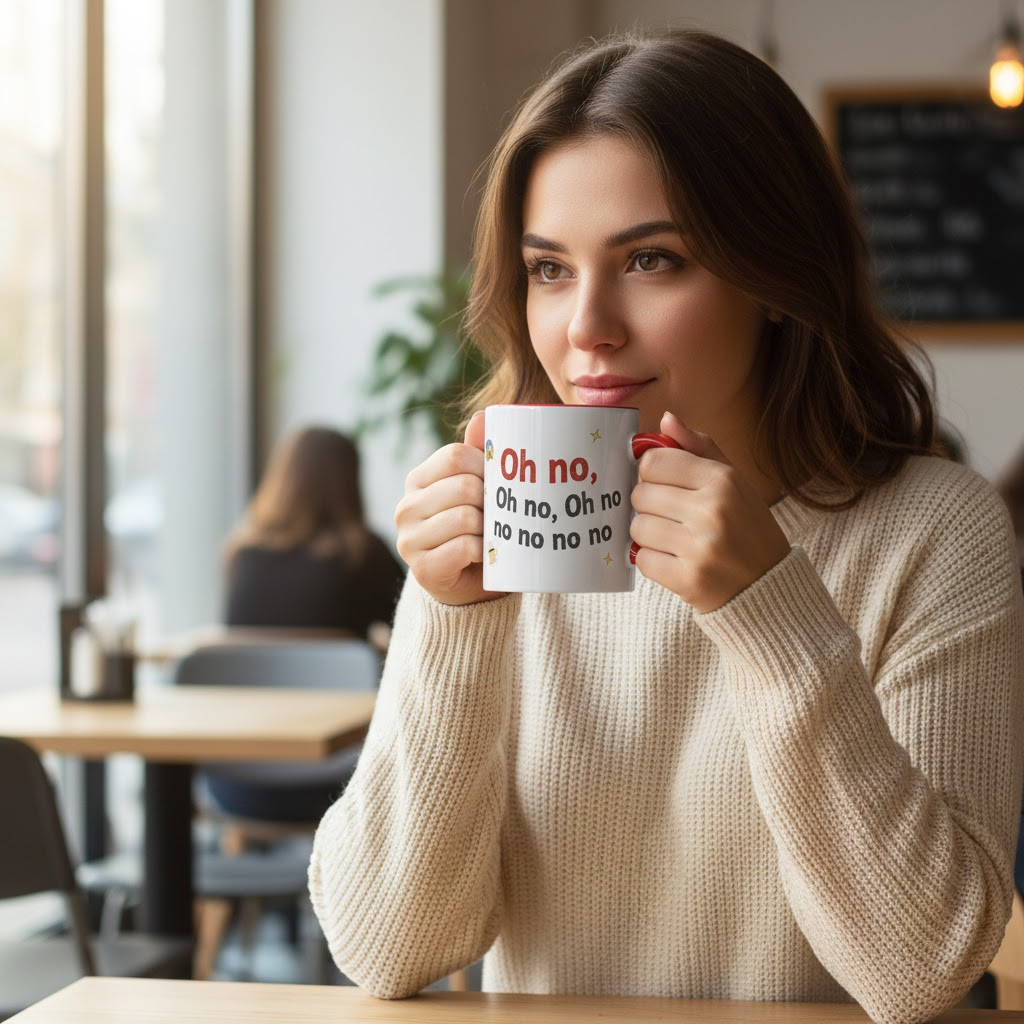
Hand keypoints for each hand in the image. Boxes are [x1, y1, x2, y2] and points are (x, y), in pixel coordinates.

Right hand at [395, 411, 505, 606]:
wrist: (466, 583)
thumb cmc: (474, 529)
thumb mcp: (475, 488)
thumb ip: (477, 453)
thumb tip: (482, 416)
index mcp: (417, 480)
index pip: (454, 456)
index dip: (484, 466)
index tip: (497, 482)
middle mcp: (405, 508)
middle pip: (464, 486)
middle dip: (490, 501)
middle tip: (498, 514)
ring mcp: (409, 540)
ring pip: (466, 518)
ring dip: (489, 529)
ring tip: (491, 535)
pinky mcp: (422, 569)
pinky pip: (465, 548)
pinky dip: (484, 551)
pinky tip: (485, 554)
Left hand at [629, 411, 790, 612]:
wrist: (770, 587)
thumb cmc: (748, 528)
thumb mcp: (735, 481)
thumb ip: (699, 448)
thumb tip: (666, 419)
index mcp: (723, 480)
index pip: (654, 461)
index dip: (651, 472)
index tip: (663, 484)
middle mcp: (712, 510)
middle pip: (641, 493)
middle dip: (649, 505)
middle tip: (671, 516)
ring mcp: (700, 547)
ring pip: (638, 527)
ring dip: (648, 534)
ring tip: (674, 539)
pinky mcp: (687, 579)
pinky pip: (642, 559)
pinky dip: (652, 560)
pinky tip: (674, 560)